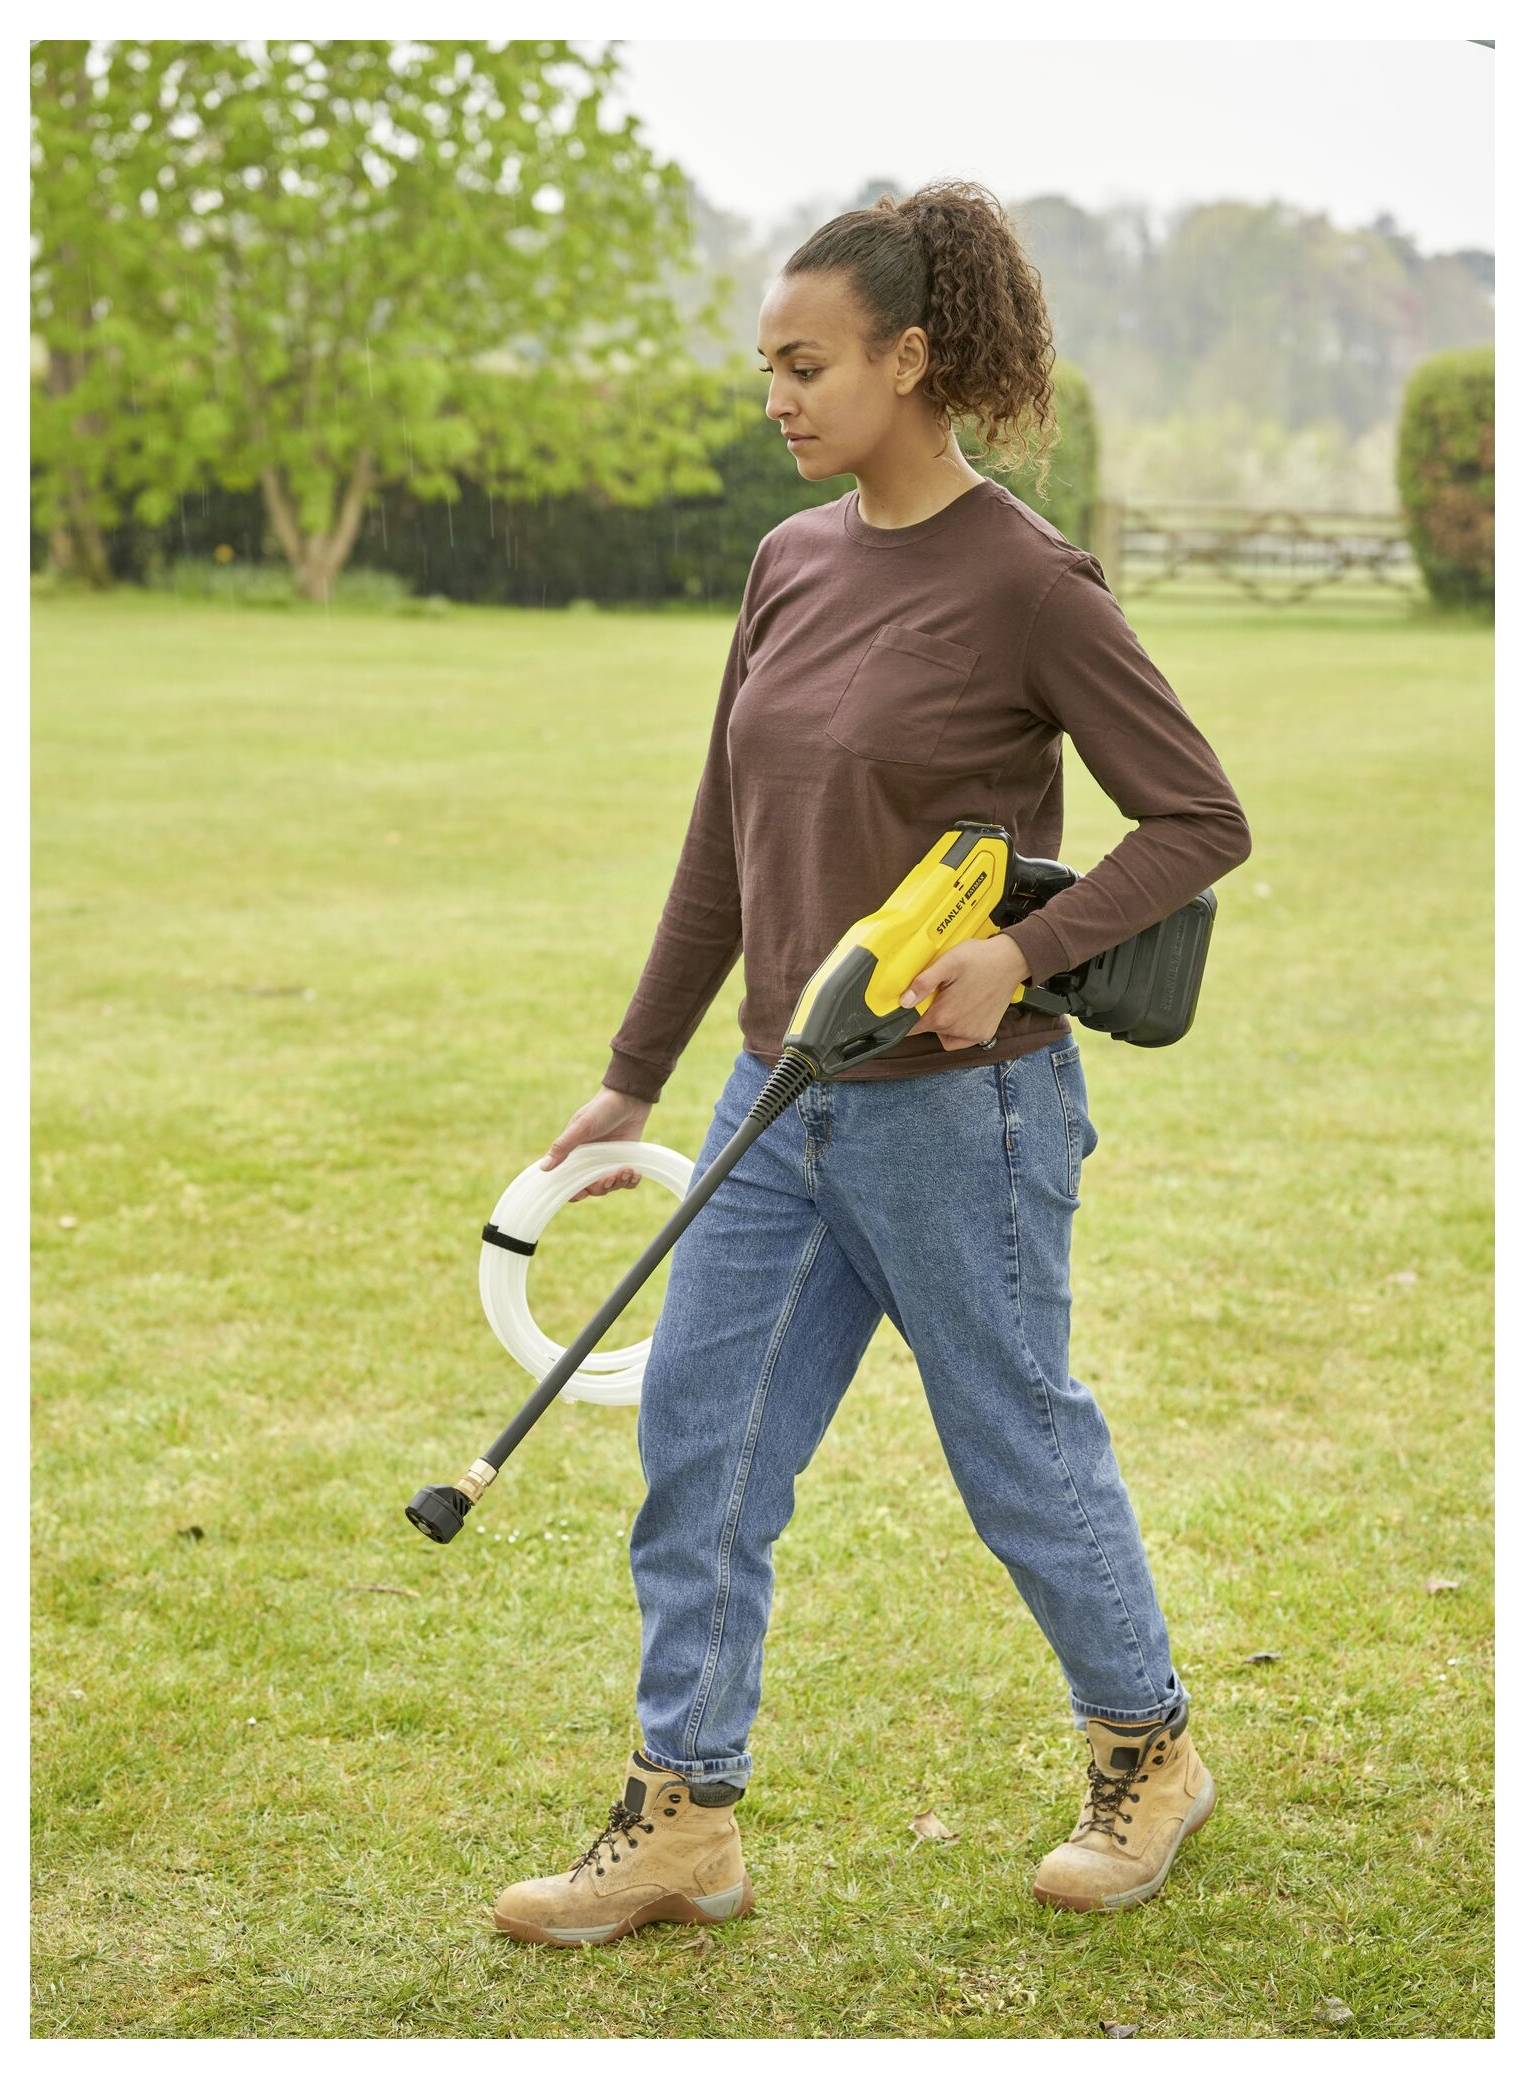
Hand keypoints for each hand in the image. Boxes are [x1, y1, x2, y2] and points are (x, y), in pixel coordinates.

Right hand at [539, 1087, 652, 1199]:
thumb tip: (543, 1168)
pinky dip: (631, 1181)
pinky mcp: (625, 1160)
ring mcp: (609, 1162)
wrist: (630, 1098)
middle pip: (593, 1189)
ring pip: (611, 1186)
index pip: (570, 1182)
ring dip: (618, 1183)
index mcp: (575, 1155)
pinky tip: (634, 1172)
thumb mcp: (580, 1127)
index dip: (575, 1192)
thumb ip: (562, 1147)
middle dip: (602, 1187)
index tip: (583, 1192)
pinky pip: (627, 1181)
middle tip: (610, 1177)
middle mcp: (591, 1162)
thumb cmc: (601, 1109)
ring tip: (626, 1170)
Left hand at [898, 935, 1032, 1049]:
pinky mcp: (984, 1033)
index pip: (912, 1028)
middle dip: (928, 1013)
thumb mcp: (948, 963)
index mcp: (944, 1015)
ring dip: (943, 1022)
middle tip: (938, 993)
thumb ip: (924, 982)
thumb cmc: (980, 959)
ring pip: (944, 1035)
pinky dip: (958, 1029)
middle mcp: (957, 1030)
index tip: (908, 1006)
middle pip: (928, 1029)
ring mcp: (972, 1034)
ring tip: (952, 1000)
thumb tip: (904, 1001)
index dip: (906, 1017)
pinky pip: (961, 1039)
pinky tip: (963, 1011)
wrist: (1011, 961)